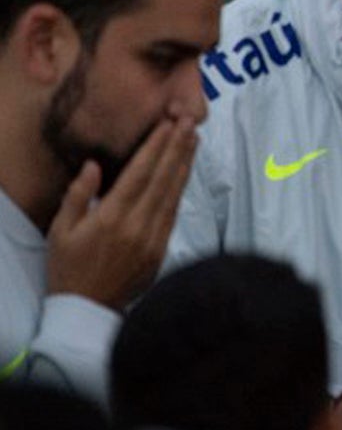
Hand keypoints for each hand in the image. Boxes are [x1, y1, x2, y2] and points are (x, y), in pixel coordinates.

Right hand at [46, 117, 197, 309]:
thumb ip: (78, 196)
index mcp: (110, 218)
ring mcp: (153, 238)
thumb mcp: (61, 231)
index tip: (167, 124)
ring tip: (193, 138)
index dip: (156, 147)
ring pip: (173, 193)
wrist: (87, 309)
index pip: (139, 173)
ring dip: (184, 164)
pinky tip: (185, 172)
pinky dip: (180, 188)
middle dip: (176, 147)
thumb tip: (94, 165)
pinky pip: (174, 212)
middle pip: (162, 179)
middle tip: (188, 120)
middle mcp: (137, 225)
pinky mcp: (162, 249)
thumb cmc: (68, 267)